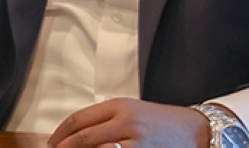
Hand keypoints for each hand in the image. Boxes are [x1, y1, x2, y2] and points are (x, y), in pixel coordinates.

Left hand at [48, 98, 211, 147]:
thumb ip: (104, 119)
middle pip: (83, 138)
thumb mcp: (130, 111)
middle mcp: (125, 122)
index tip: (51, 142)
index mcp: (118, 106)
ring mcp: (135, 142)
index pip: (78, 120)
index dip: (60, 134)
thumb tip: (74, 134)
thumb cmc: (161, 122)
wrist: (197, 131)